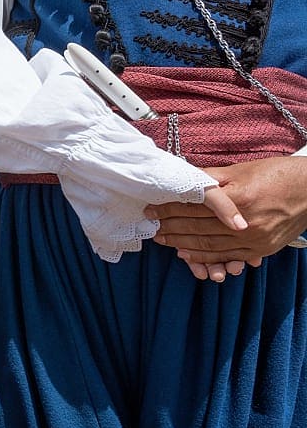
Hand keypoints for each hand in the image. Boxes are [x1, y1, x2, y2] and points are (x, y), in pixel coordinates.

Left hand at [147, 157, 306, 269]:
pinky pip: (225, 257)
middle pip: (197, 228)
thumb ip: (209, 177)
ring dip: (181, 244)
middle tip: (151, 225)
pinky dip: (203, 257)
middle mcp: (245, 224)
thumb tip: (182, 178)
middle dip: (170, 227)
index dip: (169, 208)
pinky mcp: (259, 251)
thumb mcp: (241, 170)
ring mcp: (253, 241)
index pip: (193, 206)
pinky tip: (186, 254)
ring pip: (208, 246)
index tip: (152, 208)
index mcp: (239, 199)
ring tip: (163, 240)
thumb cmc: (277, 175)